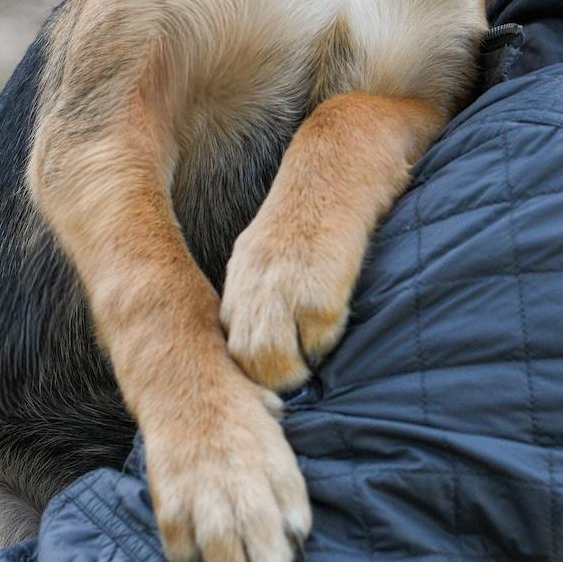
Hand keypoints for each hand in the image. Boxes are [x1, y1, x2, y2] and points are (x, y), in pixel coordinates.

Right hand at [144, 371, 310, 561]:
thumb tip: (293, 521)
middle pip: (262, 540)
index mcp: (276, 462)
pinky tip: (194, 560)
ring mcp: (204, 488)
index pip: (297, 519)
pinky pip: (178, 543)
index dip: (291, 542)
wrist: (183, 382)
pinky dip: (188, 560)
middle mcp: (243, 478)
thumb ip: (284, 476)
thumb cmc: (236, 413)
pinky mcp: (169, 495)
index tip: (284, 548)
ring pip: (220, 549)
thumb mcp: (275, 432)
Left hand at [220, 207, 364, 395]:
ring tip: (312, 362)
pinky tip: (334, 324)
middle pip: (246, 362)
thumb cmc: (298, 226)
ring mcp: (282, 297)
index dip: (248, 370)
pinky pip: (317, 343)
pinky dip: (325, 342)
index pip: (229, 349)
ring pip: (274, 364)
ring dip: (296, 371)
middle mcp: (252, 294)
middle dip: (270, 379)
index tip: (266, 379)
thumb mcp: (258, 263)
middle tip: (294, 378)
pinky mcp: (317, 298)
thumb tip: (256, 349)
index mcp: (238, 289)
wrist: (329, 182)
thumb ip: (254, 303)